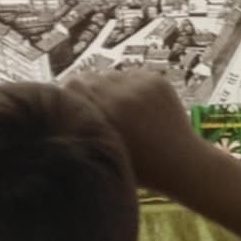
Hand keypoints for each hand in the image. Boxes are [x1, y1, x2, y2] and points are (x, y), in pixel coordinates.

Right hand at [67, 72, 204, 193]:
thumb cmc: (135, 165)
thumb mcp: (99, 148)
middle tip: (93, 107)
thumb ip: (80, 123)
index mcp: (104, 112)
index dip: (69, 96)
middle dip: (86, 91)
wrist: (180, 161)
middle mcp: (121, 94)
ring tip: (115, 107)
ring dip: (108, 87)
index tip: (72, 108)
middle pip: (88, 77)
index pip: (71, 85)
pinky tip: (133, 105)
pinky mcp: (156, 80)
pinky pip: (130, 75)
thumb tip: (60, 101)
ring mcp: (141, 85)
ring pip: (109, 75)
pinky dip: (127, 86)